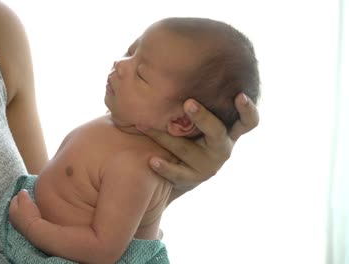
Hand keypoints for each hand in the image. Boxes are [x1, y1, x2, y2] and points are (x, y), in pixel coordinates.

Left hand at [9, 189, 41, 237]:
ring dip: (23, 211)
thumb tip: (22, 191)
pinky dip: (26, 217)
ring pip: (19, 214)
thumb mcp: (25, 201)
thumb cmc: (29, 214)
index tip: (26, 193)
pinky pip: (23, 220)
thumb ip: (22, 194)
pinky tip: (31, 216)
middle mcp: (12, 218)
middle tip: (28, 200)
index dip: (20, 195)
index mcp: (11, 209)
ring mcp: (17, 225)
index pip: (14, 199)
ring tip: (31, 208)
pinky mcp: (23, 229)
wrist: (34, 230)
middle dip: (21, 203)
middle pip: (16, 207)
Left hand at [140, 93, 258, 189]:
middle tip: (188, 103)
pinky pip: (177, 173)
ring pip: (187, 150)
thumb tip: (179, 51)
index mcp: (229, 131)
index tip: (240, 94)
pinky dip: (165, 166)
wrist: (181, 170)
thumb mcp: (199, 119)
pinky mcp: (192, 179)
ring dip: (165, 136)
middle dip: (203, 117)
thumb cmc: (190, 132)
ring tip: (143, 125)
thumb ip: (195, 97)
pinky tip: (151, 160)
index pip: (248, 122)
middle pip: (217, 132)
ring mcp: (208, 166)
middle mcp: (223, 148)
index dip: (248, 109)